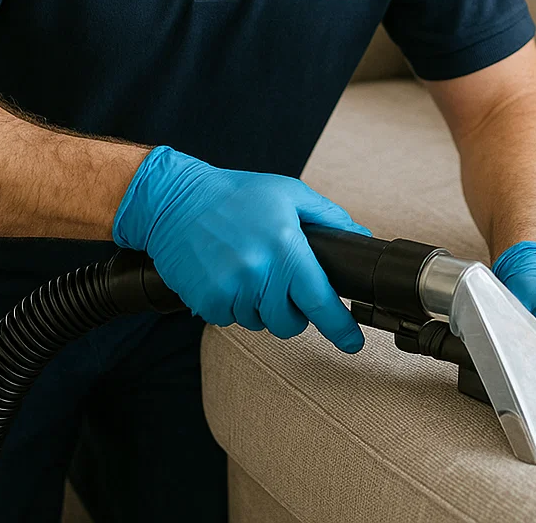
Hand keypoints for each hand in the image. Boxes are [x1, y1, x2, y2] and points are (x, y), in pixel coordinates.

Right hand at [113, 145, 370, 353]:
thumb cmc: (236, 194)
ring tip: (249, 268)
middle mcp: (259, 272)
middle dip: (293, 311)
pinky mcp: (206, 301)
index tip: (353, 343)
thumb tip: (360, 236)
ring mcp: (230, 290)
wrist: (175, 200)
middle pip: (290, 323)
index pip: (320, 300)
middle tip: (283, 284)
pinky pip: (231, 318)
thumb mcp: (290, 193)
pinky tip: (227, 274)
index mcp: (285, 247)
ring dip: (261, 305)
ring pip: (260, 322)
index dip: (340, 327)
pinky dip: (233, 304)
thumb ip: (329, 217)